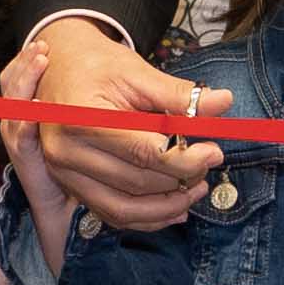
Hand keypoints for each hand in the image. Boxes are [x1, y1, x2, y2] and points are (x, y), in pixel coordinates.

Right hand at [3, 17, 223, 233]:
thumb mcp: (138, 72)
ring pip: (123, 209)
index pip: (144, 152)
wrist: (58, 69)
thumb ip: (179, 95)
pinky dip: (146, 218)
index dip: (185, 158)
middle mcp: (65, 152)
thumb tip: (225, 103)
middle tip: (209, 162)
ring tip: (197, 190)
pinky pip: (111, 214)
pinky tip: (175, 208)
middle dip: (180, 179)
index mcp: (81, 118)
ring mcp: (63, 174)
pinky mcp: (69, 186)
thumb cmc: (97, 66)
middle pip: (136, 182)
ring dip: (166, 207)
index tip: (214, 152)